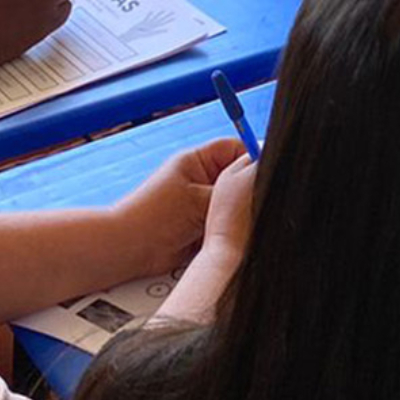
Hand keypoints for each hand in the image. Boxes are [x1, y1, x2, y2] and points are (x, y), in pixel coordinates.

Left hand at [114, 138, 248, 275]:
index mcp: (197, 161)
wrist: (130, 250)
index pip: (236, 149)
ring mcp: (201, 205)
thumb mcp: (199, 198)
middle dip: (246, 193)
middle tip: (256, 204)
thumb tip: (258, 181)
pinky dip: (230, 232)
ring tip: (238, 224)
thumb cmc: (151, 217)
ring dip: (236, 216)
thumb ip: (232, 191)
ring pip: (233, 206)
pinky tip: (232, 238)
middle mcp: (200, 180)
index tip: (270, 172)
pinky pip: (225, 225)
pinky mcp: (202, 228)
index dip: (253, 159)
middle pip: (238, 180)